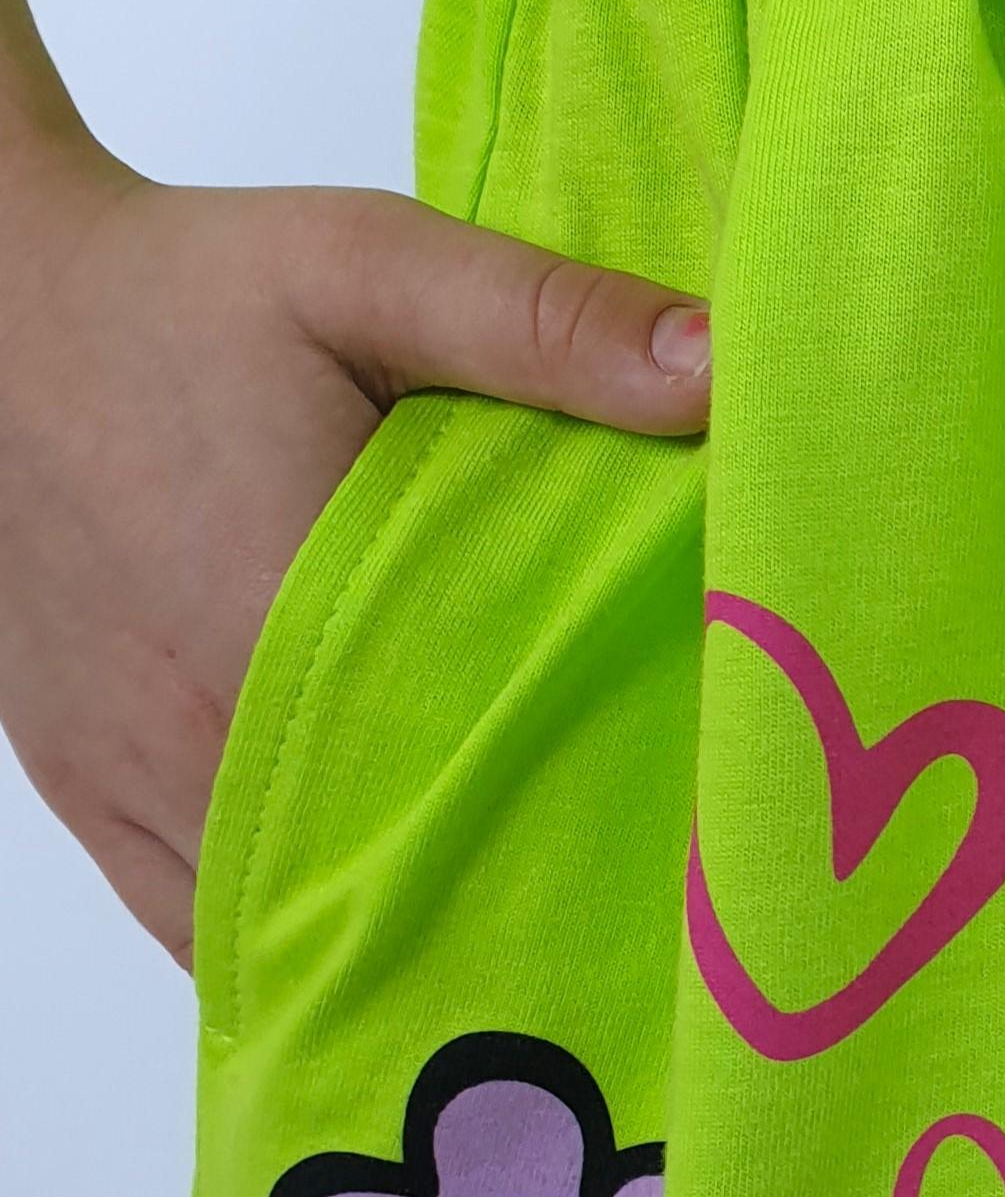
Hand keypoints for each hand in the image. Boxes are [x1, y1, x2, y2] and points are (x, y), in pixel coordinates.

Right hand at [0, 141, 711, 965]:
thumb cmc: (173, 292)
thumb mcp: (370, 266)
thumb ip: (545, 323)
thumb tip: (723, 370)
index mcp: (290, 623)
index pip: (476, 794)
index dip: (588, 845)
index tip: (687, 863)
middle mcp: (210, 735)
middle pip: (391, 887)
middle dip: (512, 910)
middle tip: (635, 913)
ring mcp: (139, 779)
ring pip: (292, 929)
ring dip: (405, 930)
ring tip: (527, 925)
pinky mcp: (89, 788)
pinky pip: (201, 924)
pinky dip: (292, 931)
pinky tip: (383, 918)